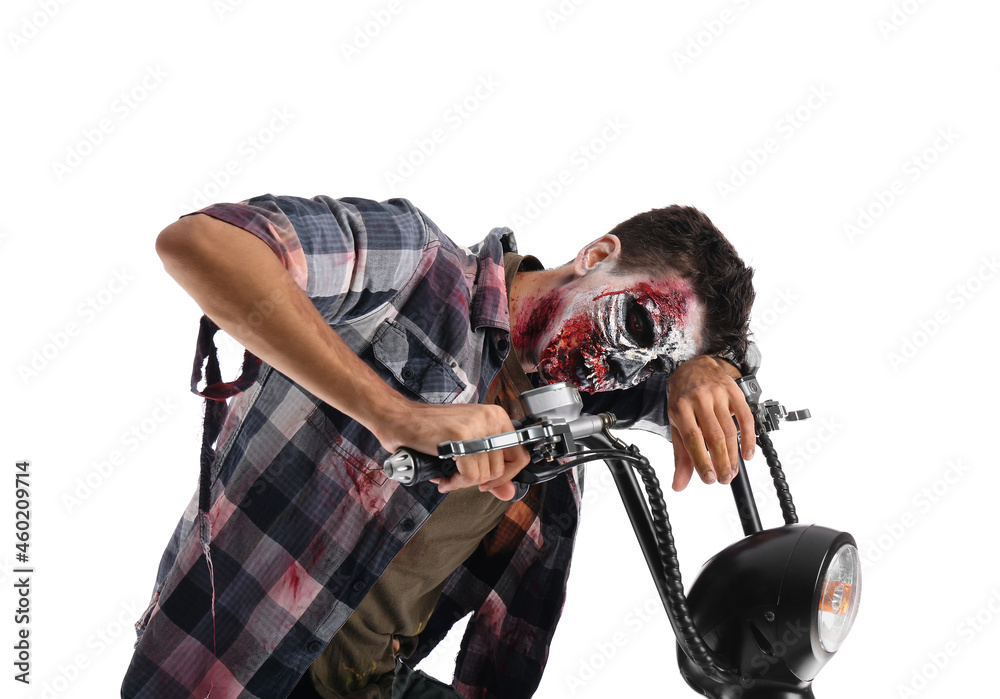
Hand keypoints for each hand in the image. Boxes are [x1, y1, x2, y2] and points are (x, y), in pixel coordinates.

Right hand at [374, 400, 529, 500]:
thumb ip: (490, 468)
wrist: (398, 418)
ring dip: (463, 482)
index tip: (487, 480)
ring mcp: (477, 426)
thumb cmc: (428, 430)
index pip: (520, 454)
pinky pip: (470, 476)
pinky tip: (443, 477)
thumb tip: (509, 493)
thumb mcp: (466, 446)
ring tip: (448, 474)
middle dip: (480, 481)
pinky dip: (455, 483)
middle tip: (462, 477)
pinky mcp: (461, 436)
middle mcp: (490, 418)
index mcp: (496, 416)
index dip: (505, 475)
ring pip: (485, 475)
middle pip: (502, 469)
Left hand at [666, 355, 754, 490]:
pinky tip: (748, 454)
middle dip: (721, 462)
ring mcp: (717, 395)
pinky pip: (746, 418)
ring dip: (733, 455)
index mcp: (680, 408)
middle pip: (714, 436)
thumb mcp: (677, 425)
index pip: (692, 438)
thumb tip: (679, 484)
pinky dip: (749, 438)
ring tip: (732, 471)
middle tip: (724, 479)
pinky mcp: (734, 392)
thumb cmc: (684, 400)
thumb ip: (681, 456)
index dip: (702, 461)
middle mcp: (699, 400)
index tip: (709, 479)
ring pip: (729, 430)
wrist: (694, 367)